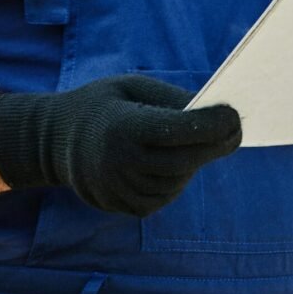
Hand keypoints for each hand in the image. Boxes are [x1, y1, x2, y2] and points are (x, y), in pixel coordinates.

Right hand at [0, 74, 241, 215]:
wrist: (56, 141)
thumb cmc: (104, 104)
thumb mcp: (132, 86)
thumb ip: (171, 99)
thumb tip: (215, 112)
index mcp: (122, 127)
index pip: (177, 130)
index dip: (211, 124)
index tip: (235, 114)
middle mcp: (121, 164)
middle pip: (185, 159)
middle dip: (216, 143)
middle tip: (236, 128)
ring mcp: (122, 191)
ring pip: (179, 178)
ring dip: (195, 159)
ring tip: (196, 138)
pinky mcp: (128, 207)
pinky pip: (167, 193)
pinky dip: (178, 175)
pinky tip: (172, 158)